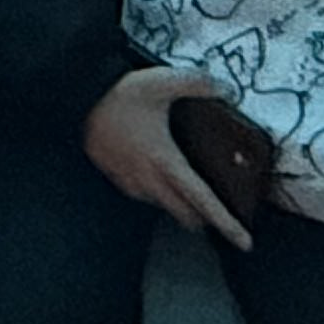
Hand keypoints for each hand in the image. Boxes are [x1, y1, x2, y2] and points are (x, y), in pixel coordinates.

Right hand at [82, 67, 252, 250]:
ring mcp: (131, 182)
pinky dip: (159, 192)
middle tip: (219, 212)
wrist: (78, 99)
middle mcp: (149, 179)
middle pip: (186, 215)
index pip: (204, 202)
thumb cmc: (120, 94)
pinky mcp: (117, 178)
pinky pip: (144, 195)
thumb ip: (197, 84)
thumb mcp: (163, 81)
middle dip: (206, 219)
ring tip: (190, 189)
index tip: (245, 241)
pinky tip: (160, 174)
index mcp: (166, 162)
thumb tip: (225, 88)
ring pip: (165, 206)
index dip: (227, 223)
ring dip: (180, 204)